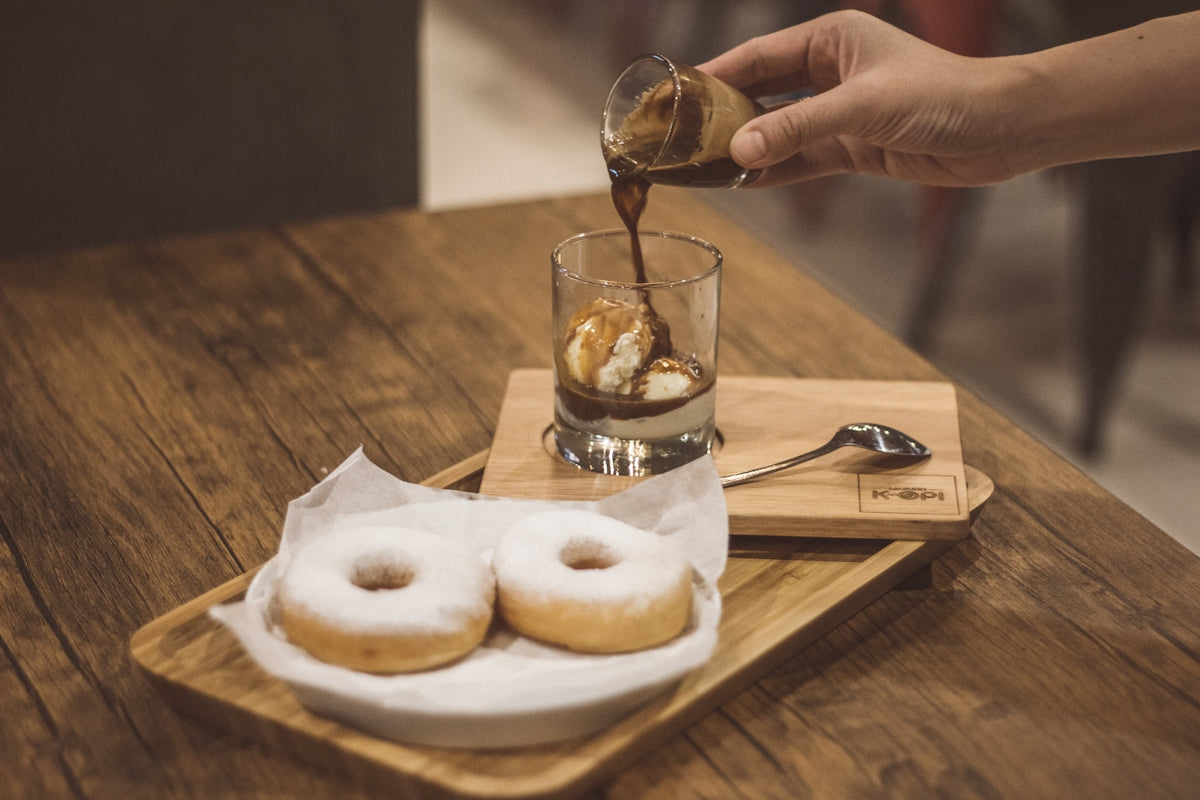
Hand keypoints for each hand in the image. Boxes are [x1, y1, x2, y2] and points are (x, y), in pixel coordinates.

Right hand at [697, 11, 1029, 187]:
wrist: (1001, 130)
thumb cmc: (945, 95)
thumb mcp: (863, 107)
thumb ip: (798, 127)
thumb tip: (739, 149)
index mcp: (832, 39)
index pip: (758, 56)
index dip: (715, 75)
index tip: (674, 96)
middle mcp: (831, 72)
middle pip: (761, 92)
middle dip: (722, 115)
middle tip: (680, 138)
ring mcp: (840, 112)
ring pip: (778, 129)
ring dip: (745, 148)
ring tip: (702, 167)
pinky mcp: (853, 147)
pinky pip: (801, 159)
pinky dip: (773, 172)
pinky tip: (741, 184)